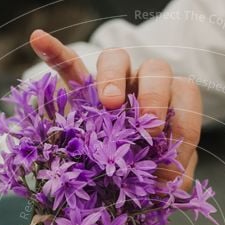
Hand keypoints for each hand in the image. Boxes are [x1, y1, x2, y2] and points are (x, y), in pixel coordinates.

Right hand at [29, 29, 201, 188]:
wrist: (107, 185)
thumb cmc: (141, 178)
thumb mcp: (161, 183)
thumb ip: (173, 180)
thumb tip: (173, 182)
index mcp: (170, 105)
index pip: (185, 95)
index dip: (185, 120)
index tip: (172, 149)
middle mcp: (142, 87)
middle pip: (156, 70)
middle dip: (155, 94)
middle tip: (150, 123)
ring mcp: (110, 85)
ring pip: (116, 60)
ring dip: (113, 78)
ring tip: (109, 103)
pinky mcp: (78, 91)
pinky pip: (68, 66)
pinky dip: (55, 53)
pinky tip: (38, 39)